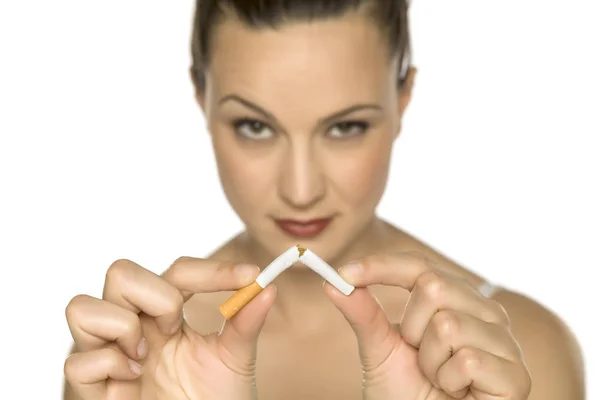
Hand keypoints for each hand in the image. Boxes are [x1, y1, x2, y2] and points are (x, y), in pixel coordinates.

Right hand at [64, 257, 275, 399]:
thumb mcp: (233, 362)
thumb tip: (267, 287)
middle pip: (121, 272)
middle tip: (174, 330)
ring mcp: (108, 354)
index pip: (178, 271)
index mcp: (167, 317)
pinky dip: (108, 369)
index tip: (250, 276)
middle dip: (156, 298)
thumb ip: (245, 324)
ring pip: (82, 306)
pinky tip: (129, 387)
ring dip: (122, 328)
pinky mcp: (88, 389)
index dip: (212, 270)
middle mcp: (134, 327)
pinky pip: (77, 362)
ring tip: (143, 359)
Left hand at [325, 252, 530, 399]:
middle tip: (418, 358)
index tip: (344, 274)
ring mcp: (505, 341)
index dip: (380, 267)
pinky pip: (468, 359)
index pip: (419, 266)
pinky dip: (450, 382)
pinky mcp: (516, 375)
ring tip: (440, 379)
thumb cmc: (406, 395)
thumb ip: (363, 315)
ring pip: (448, 324)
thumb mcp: (379, 351)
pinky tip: (458, 393)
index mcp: (455, 299)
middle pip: (433, 286)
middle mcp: (485, 312)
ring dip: (430, 362)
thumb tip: (331, 281)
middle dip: (410, 328)